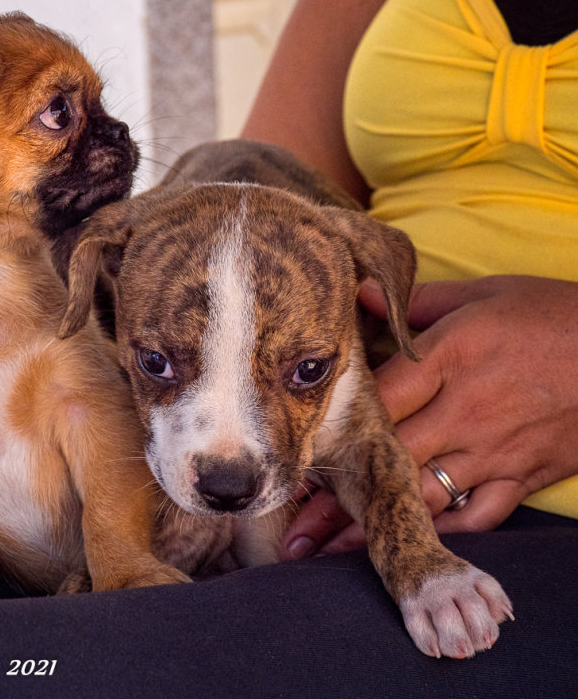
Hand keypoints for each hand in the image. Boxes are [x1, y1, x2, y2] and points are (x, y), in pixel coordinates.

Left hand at [281, 275, 577, 558]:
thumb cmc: (553, 313)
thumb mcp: (483, 294)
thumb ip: (416, 302)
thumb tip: (360, 293)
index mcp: (449, 359)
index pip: (377, 398)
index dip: (335, 426)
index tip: (299, 450)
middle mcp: (465, 411)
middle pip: (389, 459)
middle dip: (339, 498)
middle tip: (294, 529)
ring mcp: (496, 449)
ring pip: (424, 496)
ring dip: (377, 528)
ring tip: (330, 553)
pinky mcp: (525, 474)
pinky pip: (479, 515)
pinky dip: (444, 532)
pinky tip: (411, 547)